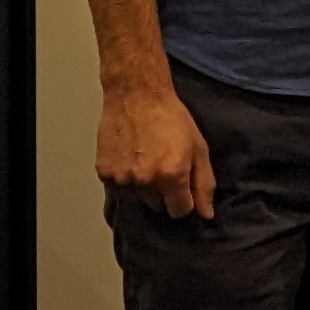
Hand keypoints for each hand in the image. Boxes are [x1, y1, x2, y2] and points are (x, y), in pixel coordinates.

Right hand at [95, 74, 214, 221]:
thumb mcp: (198, 148)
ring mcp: (122, 178)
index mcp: (172, 175)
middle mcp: (145, 181)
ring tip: (145, 160)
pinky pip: (118, 189)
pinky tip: (130, 158)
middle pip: (158, 206)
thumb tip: (206, 214)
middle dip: (163, 193)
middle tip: (163, 167)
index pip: (179, 211)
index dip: (184, 201)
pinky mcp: (104, 172)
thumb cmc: (171, 118)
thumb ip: (204, 184)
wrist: (136, 95)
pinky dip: (125, 179)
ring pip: (137, 199)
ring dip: (143, 187)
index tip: (182, 187)